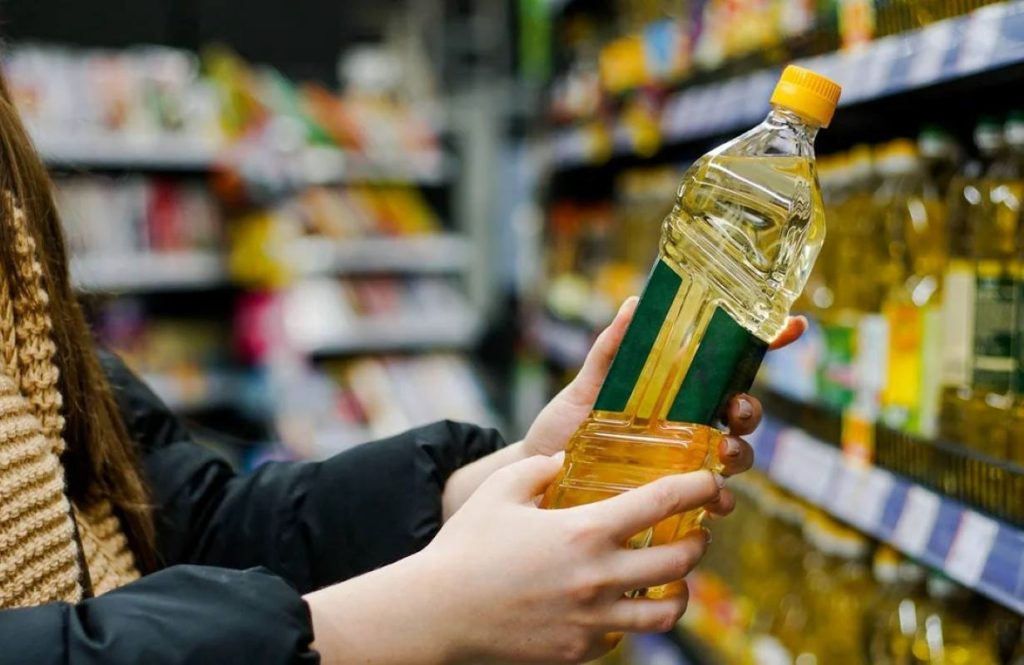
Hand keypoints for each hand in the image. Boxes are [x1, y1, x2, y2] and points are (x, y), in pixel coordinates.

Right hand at [306, 455, 719, 664]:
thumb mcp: (501, 490)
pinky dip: (631, 621)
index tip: (713, 481)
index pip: (663, 502)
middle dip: (698, 542)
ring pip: (667, 612)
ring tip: (670, 577)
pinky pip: (624, 639)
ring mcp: (593, 621)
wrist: (438, 614)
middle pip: (681, 561)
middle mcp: (600, 578)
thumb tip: (566, 460)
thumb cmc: (466, 546)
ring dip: (679, 590)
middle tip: (693, 531)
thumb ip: (540, 468)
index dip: (699, 486)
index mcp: (585, 531)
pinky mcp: (580, 652)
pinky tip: (616, 605)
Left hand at [523, 298, 805, 515]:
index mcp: (675, 391)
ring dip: (740, 453)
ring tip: (722, 454)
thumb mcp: (585, 387)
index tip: (793, 324)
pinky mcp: (674, 498)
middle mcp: (688, 425)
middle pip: (742, 412)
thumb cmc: (564, 430)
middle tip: (737, 410)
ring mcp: (684, 462)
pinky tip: (714, 501)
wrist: (537, 480)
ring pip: (735, 456)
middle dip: (750, 409)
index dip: (766, 343)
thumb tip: (633, 303)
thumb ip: (610, 350)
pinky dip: (721, 500)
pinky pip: (711, 501)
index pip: (729, 365)